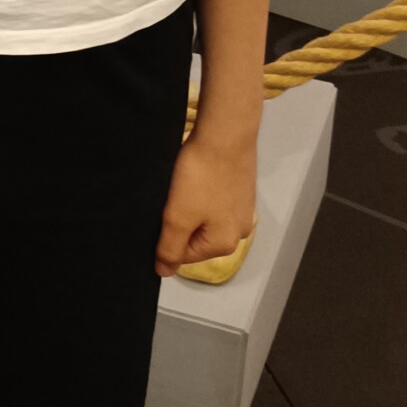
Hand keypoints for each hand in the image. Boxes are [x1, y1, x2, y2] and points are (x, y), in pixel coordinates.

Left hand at [155, 127, 257, 276]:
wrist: (225, 135)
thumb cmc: (201, 176)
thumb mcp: (178, 218)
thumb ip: (170, 248)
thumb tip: (165, 272)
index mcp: (225, 244)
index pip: (185, 255)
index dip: (167, 237)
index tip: (163, 215)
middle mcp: (239, 231)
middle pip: (196, 237)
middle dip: (180, 220)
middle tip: (174, 198)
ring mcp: (243, 209)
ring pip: (204, 217)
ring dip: (190, 205)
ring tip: (184, 186)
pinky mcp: (241, 189)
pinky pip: (213, 200)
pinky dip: (201, 192)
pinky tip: (196, 177)